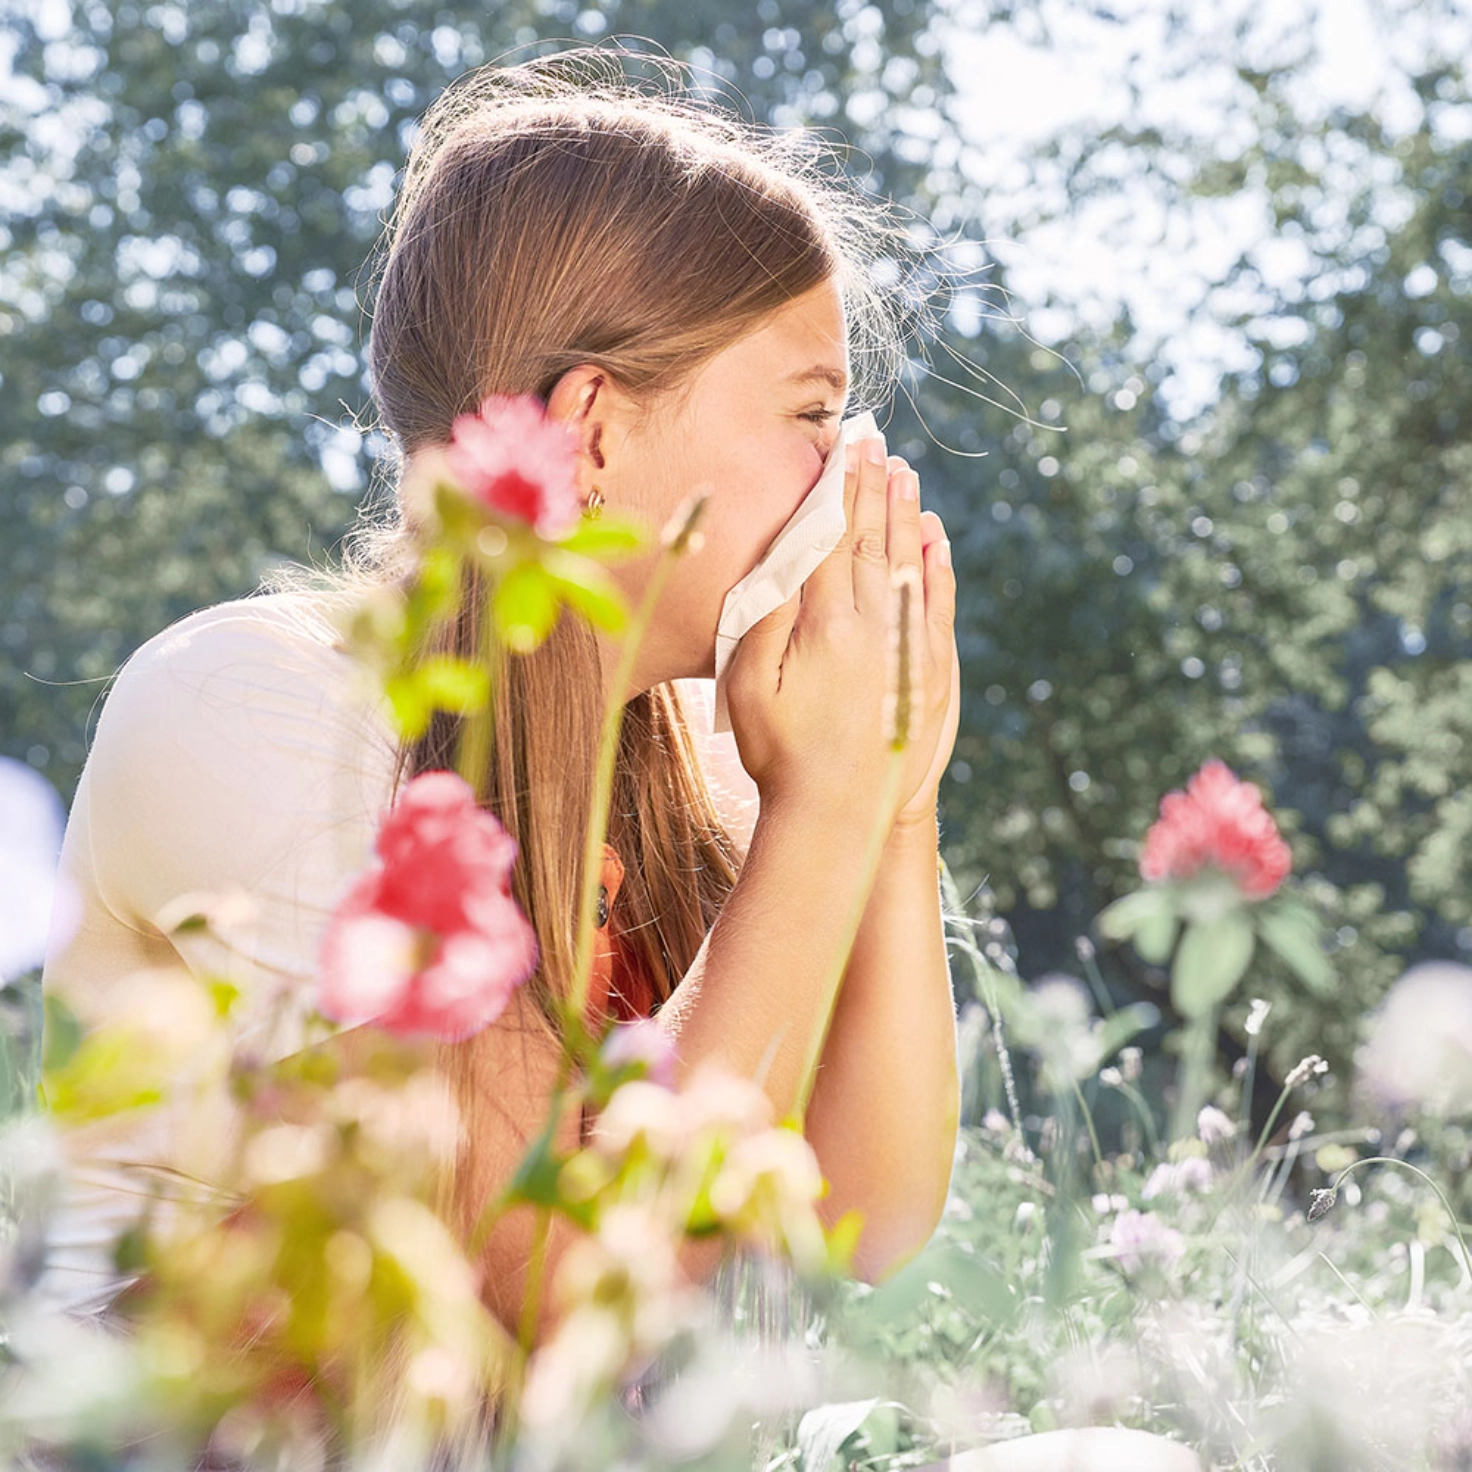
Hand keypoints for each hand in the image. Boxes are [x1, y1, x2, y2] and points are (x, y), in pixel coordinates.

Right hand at [724, 433, 956, 836]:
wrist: (840, 814)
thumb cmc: (779, 754)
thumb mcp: (750, 687)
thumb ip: (765, 619)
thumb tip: (784, 558)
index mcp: (826, 624)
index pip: (832, 537)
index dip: (837, 489)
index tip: (843, 448)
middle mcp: (874, 625)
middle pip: (873, 539)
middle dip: (873, 486)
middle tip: (877, 442)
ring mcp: (907, 646)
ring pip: (908, 562)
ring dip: (905, 514)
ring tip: (904, 473)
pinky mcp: (930, 671)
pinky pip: (936, 603)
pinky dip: (937, 565)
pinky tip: (934, 537)